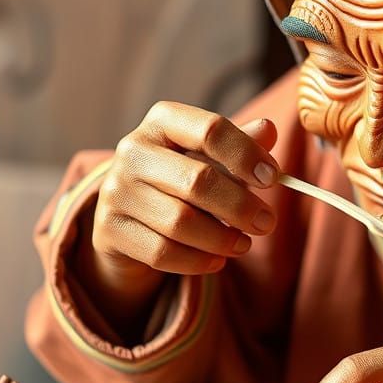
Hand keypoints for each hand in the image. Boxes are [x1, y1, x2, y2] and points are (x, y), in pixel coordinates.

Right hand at [80, 102, 279, 321]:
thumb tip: (268, 129)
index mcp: (162, 121)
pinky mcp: (109, 229)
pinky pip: (162, 252)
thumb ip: (240, 145)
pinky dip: (197, 260)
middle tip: (267, 223)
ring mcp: (115, 190)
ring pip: (180, 222)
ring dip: (221, 239)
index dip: (246, 155)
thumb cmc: (182, 177)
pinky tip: (217, 260)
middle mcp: (133, 150)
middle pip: (198, 180)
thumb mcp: (211, 156)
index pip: (210, 130)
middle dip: (240, 206)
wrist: (131, 215)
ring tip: (243, 244)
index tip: (273, 178)